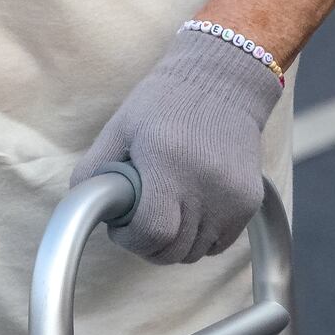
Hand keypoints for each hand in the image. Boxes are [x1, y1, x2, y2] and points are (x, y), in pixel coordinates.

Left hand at [72, 29, 279, 264]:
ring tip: (166, 211)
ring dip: (176, 243)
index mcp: (167, 163)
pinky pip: (220, 244)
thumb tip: (85, 209)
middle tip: (141, 220)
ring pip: (197, 253)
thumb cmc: (164, 103)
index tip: (122, 226)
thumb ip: (94, 171)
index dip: (130, 239)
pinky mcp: (249, 202)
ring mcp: (232, 196)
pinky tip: (191, 210)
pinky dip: (202, 238)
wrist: (222, 82)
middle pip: (174, 251)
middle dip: (149, 244)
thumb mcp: (119, 129)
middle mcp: (205, 184)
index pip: (152, 233)